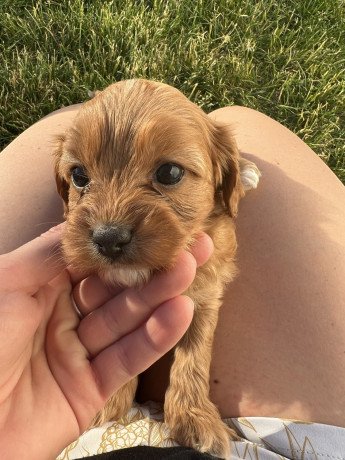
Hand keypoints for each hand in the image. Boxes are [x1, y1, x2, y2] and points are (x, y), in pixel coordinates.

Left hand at [0, 224, 212, 458]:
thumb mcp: (8, 283)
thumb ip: (51, 253)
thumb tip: (86, 222)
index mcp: (41, 289)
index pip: (94, 263)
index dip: (126, 246)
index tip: (159, 227)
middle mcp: (63, 317)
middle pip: (116, 290)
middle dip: (152, 269)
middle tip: (191, 247)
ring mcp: (79, 353)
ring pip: (127, 321)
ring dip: (160, 298)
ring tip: (190, 272)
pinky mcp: (92, 389)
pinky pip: (127, 359)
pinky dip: (156, 338)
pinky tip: (180, 313)